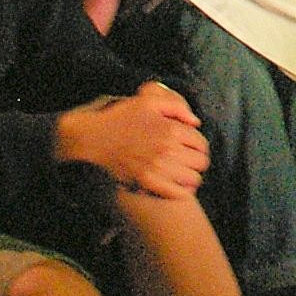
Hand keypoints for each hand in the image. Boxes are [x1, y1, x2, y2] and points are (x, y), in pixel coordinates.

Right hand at [57, 82, 208, 197]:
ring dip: (191, 176)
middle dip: (197, 160)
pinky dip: (182, 191)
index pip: (201, 143)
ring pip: (193, 179)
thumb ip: (176, 107)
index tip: (192, 147)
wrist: (94, 139)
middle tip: (189, 160)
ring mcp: (158, 168)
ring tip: (184, 173)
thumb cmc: (121, 118)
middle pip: (201, 162)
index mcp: (171, 129)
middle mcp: (167, 150)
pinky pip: (178, 193)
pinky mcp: (147, 182)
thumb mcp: (148, 102)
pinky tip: (178, 185)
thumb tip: (195, 122)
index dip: (199, 145)